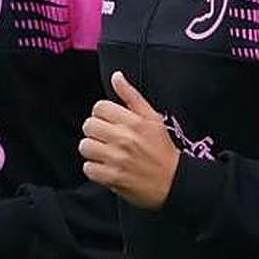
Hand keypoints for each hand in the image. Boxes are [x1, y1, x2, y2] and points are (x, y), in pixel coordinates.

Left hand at [79, 71, 178, 210]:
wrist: (174, 181)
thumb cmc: (162, 150)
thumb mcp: (152, 118)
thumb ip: (131, 96)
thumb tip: (116, 77)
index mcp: (133, 121)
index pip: (100, 107)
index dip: (102, 114)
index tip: (108, 122)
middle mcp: (124, 138)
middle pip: (89, 125)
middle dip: (95, 131)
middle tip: (106, 138)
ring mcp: (117, 159)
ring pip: (85, 146)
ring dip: (93, 150)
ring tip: (104, 153)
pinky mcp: (112, 177)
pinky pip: (88, 168)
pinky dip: (95, 169)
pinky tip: (106, 167)